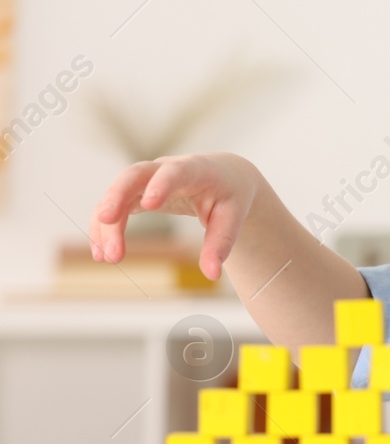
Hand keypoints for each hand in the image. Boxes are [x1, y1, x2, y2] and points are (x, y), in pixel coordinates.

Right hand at [90, 152, 260, 281]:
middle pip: (134, 175)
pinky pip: (113, 206)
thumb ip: (221, 243)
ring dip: (107, 223)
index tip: (149, 204)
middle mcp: (165, 168)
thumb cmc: (230, 194)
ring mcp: (147, 178)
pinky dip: (104, 229)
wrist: (224, 176)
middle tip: (106, 219)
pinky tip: (100, 254)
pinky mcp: (136, 192)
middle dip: (117, 195)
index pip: (176, 171)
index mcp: (196, 169)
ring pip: (118, 193)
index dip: (162, 184)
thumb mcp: (233, 217)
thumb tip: (211, 274)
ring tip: (106, 257)